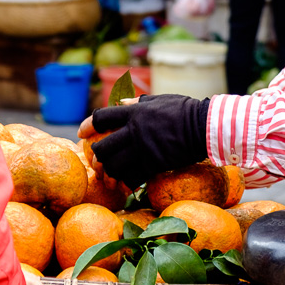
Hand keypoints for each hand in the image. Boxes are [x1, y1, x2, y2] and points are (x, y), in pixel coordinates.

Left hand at [84, 94, 210, 188]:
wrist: (203, 127)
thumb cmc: (182, 110)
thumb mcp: (158, 100)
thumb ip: (137, 103)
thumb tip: (119, 102)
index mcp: (133, 112)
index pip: (101, 118)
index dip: (87, 126)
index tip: (81, 134)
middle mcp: (134, 131)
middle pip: (103, 147)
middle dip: (96, 156)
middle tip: (96, 162)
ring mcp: (143, 149)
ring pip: (114, 166)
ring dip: (108, 173)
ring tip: (108, 177)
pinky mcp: (154, 164)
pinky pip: (132, 177)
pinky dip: (126, 182)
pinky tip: (125, 184)